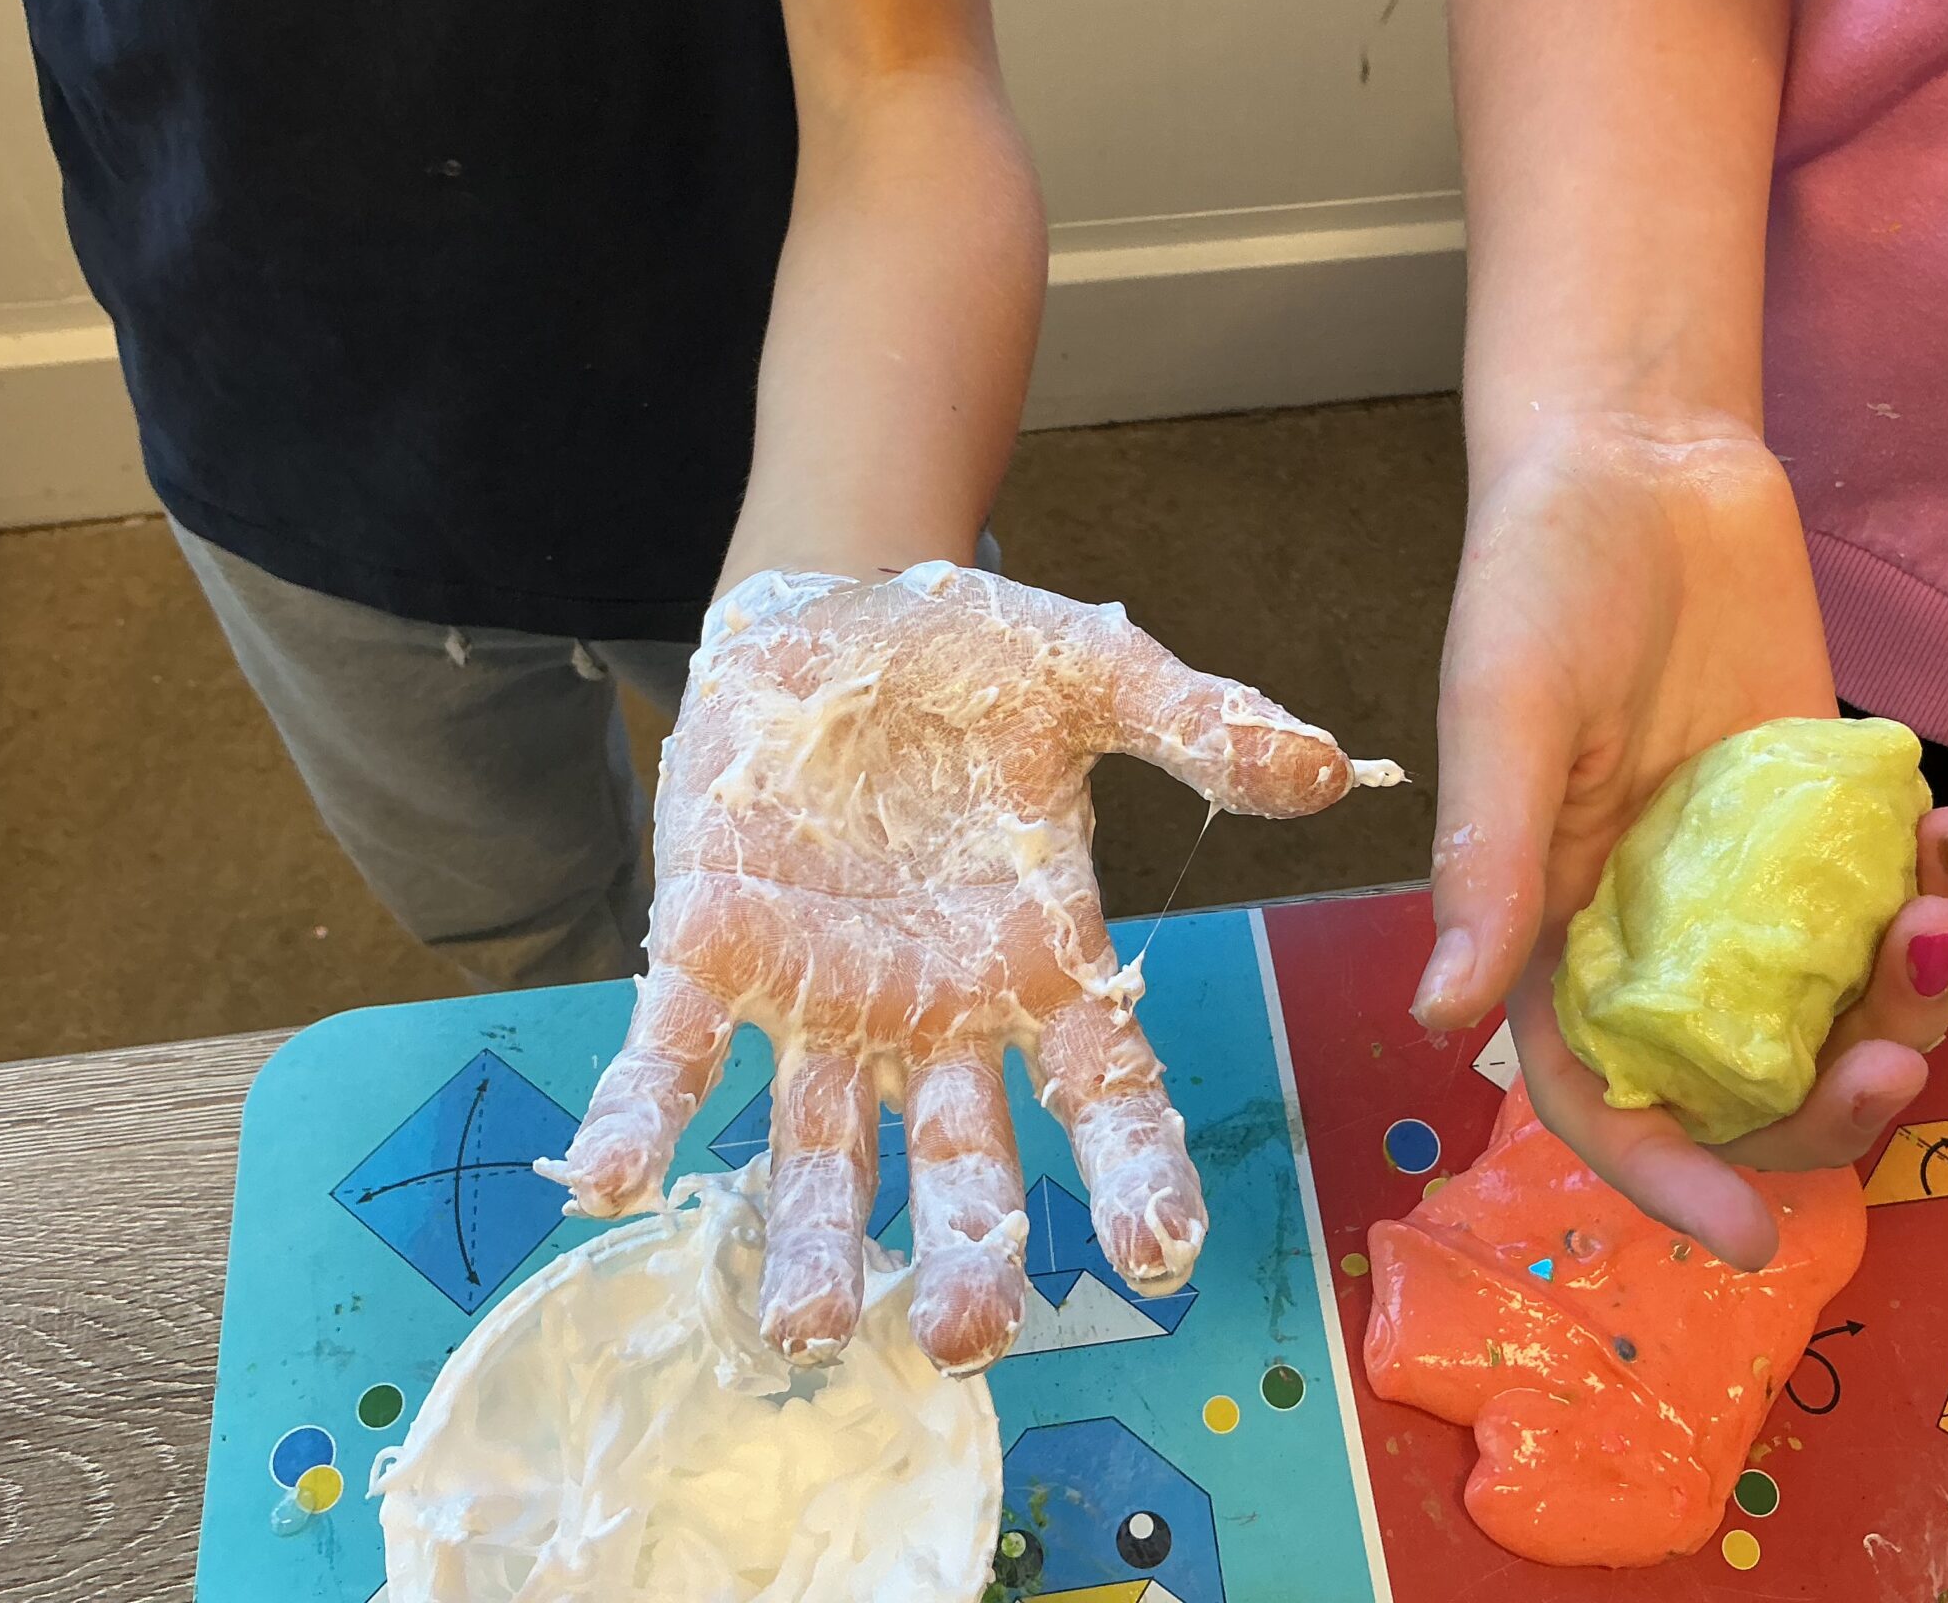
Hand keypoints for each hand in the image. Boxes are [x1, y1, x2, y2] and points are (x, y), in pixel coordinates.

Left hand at [539, 563, 1385, 1372]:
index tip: (1159, 1253)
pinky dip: (646, 1115)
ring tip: (808, 1327)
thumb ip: (1201, 726)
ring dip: (810, 1235)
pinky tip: (615, 1182)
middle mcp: (934, 1009)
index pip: (1104, 1092)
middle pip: (959, 1157)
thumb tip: (1333, 766)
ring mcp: (819, 993)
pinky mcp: (711, 946)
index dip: (1135, 1173)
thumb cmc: (978, 658)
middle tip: (967, 1338)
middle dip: (965, 1250)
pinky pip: (673, 1049)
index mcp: (1040, 961)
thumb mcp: (1098, 675)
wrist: (837, 607)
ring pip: (818, 1139)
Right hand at [1414, 414, 1947, 1266]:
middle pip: (1746, 1083)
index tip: (1750, 1233)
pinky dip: (1947, 905)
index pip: (1603, 1091)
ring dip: (1908, 1005)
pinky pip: (1902, 911)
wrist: (1643, 458)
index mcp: (1556, 926)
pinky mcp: (1831, 822)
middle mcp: (1658, 928)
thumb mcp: (1503, 707)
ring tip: (1940, 911)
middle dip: (1826, 1105)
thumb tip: (1440, 1021)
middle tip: (1896, 1061)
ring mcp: (1755, 882)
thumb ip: (1487, 860)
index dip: (1666, 1173)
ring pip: (1842, 1013)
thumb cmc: (1540, 573)